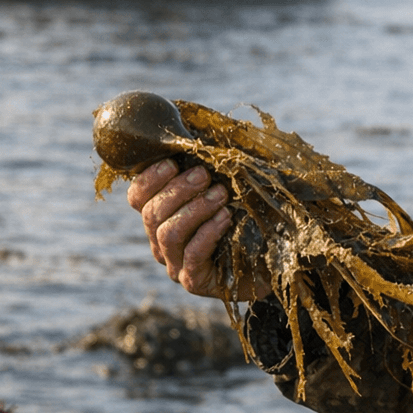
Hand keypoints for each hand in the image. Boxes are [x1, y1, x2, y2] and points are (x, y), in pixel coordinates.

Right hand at [126, 159, 269, 300]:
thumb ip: (211, 167)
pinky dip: (208, 232)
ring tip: (220, 194)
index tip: (171, 161)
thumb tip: (203, 131)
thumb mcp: (230, 187)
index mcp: (162, 217)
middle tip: (204, 175)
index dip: (149, 179)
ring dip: (194, 208)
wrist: (275, 261)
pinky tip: (226, 217)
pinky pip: (192, 255)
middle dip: (177, 189)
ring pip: (168, 233)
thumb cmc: (251, 218)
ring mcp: (176, 264)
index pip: (138, 197)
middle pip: (151, 213)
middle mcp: (162, 242)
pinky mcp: (195, 282)